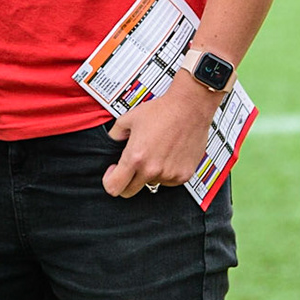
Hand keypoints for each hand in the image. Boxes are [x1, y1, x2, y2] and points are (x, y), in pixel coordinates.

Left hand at [102, 77, 221, 197]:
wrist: (189, 107)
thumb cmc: (162, 111)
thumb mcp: (128, 118)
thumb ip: (115, 134)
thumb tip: (111, 143)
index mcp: (135, 157)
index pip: (114, 187)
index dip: (109, 181)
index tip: (114, 171)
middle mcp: (152, 169)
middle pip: (129, 192)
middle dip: (126, 181)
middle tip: (132, 165)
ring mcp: (169, 174)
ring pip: (151, 184)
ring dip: (149, 174)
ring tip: (156, 153)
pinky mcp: (184, 175)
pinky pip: (169, 181)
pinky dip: (166, 172)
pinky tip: (168, 155)